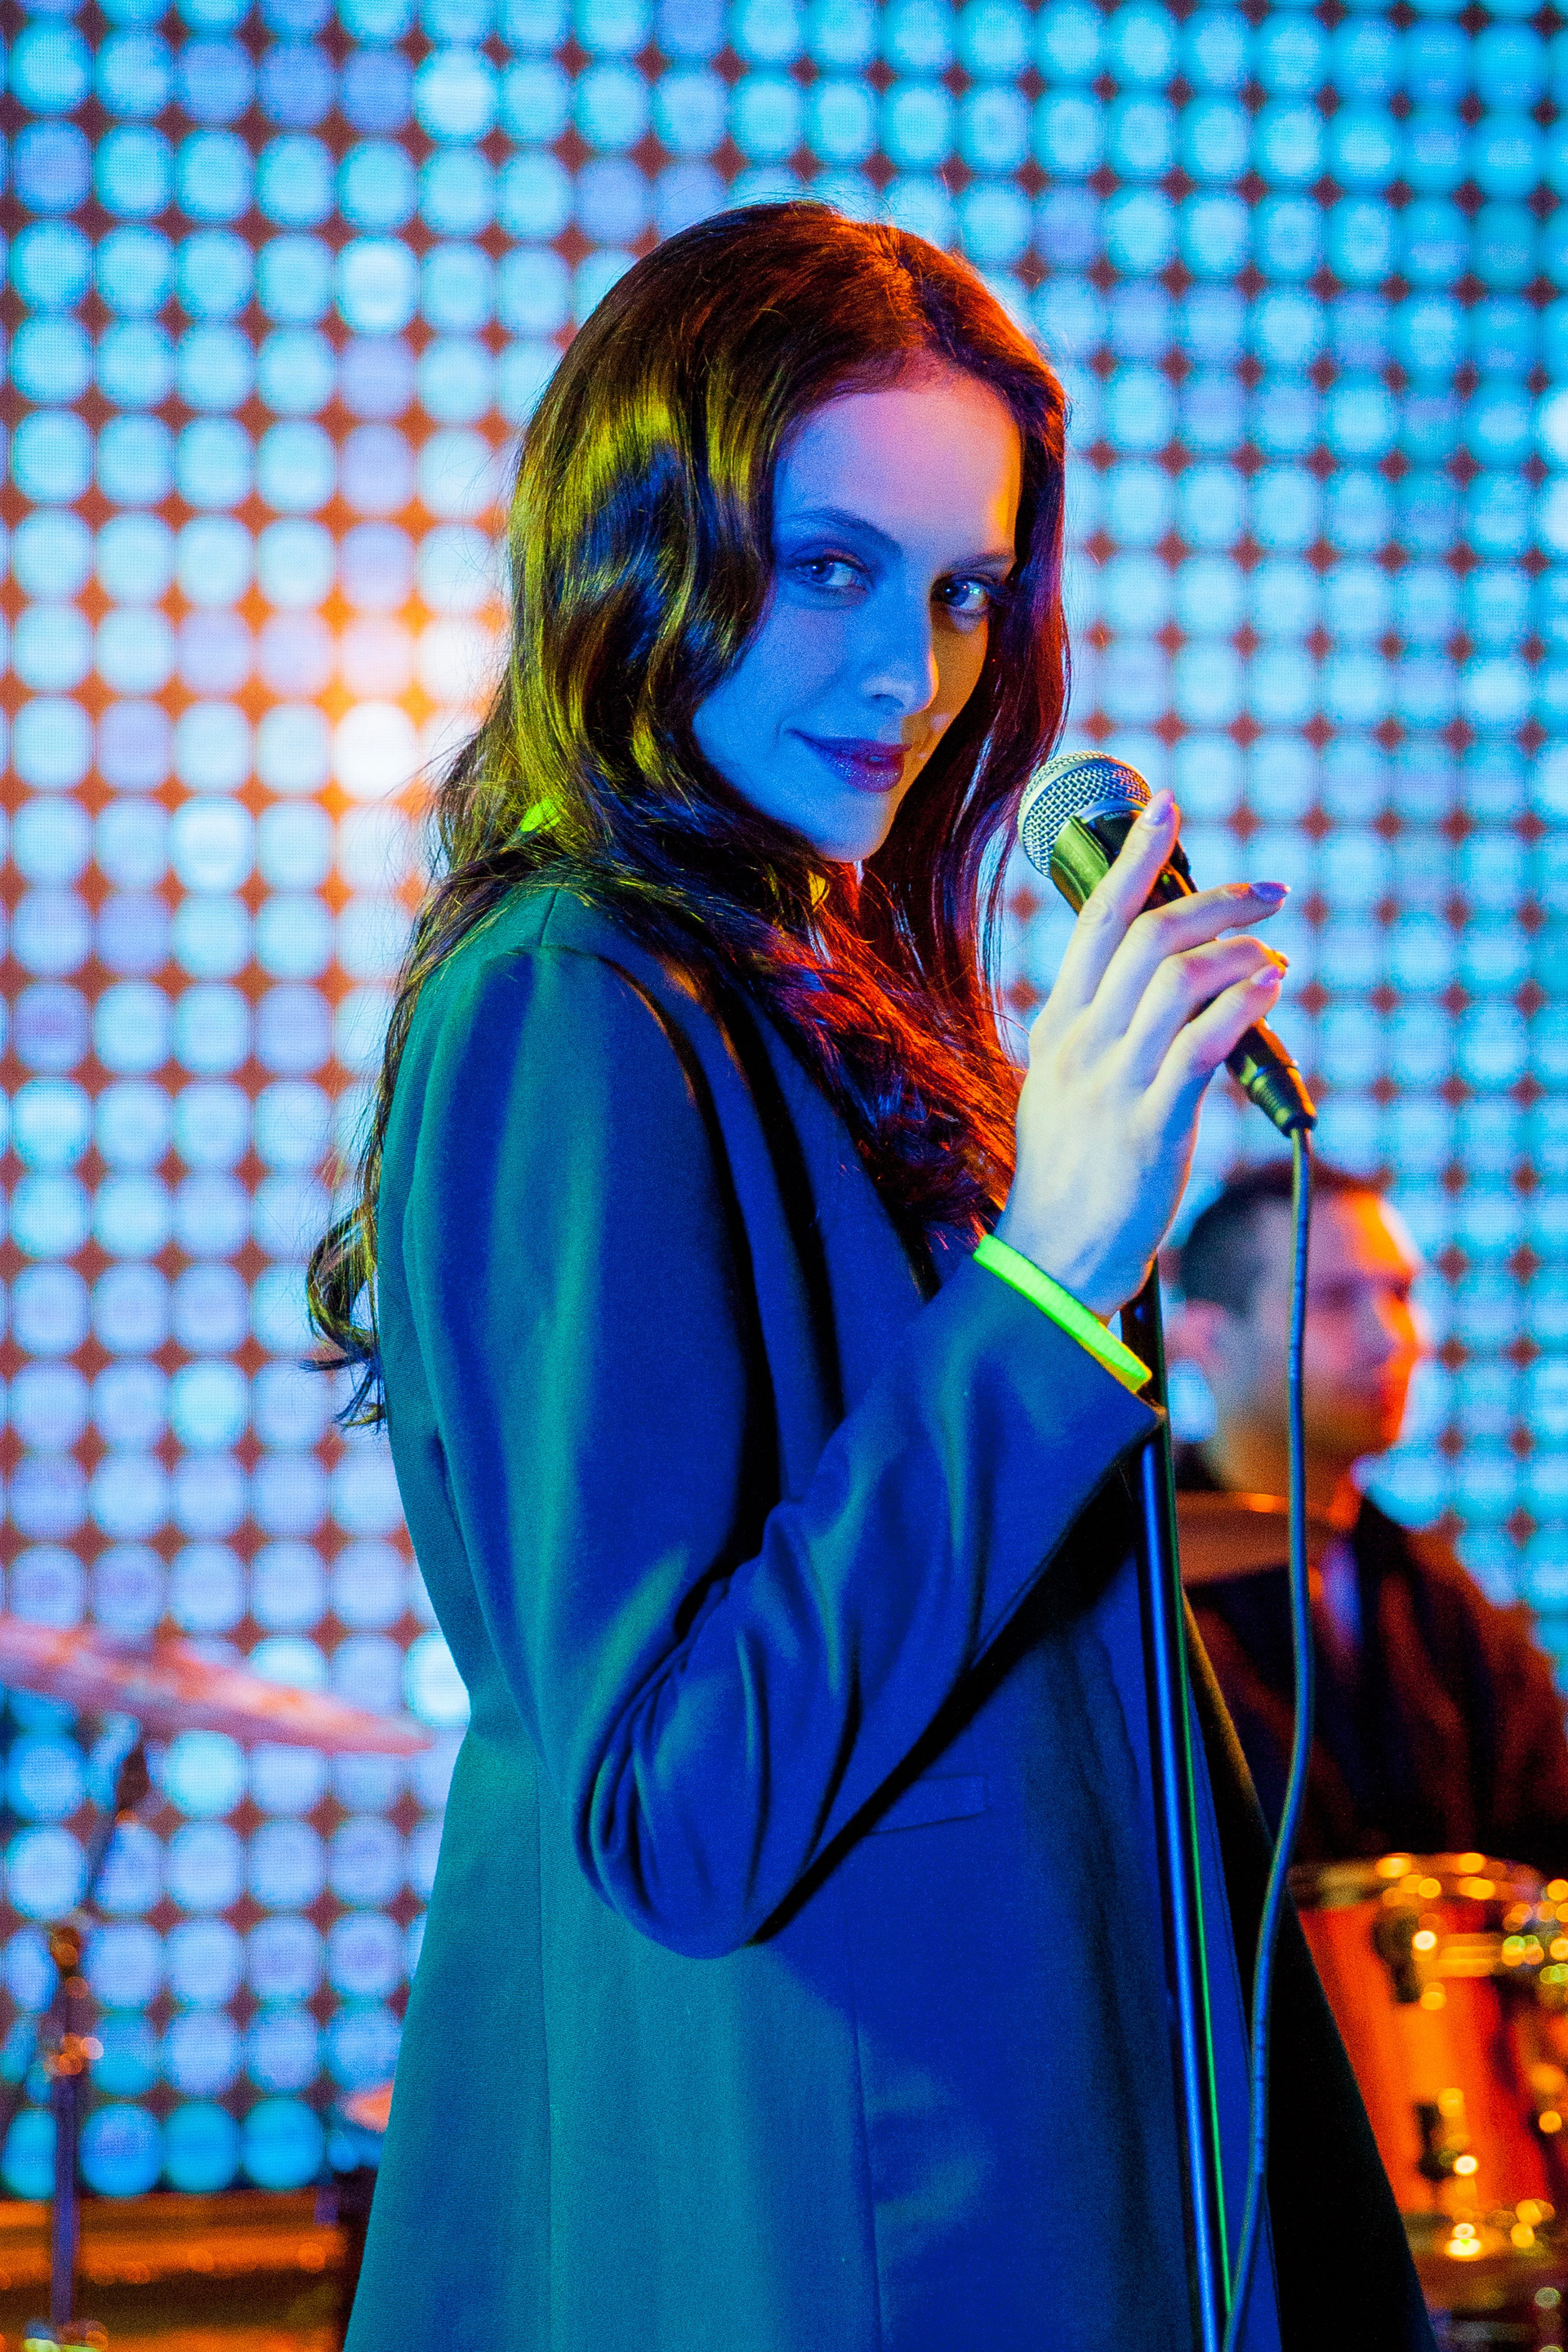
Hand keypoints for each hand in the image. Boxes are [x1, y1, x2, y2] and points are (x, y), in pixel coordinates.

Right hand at [995, 791, 1286, 1319]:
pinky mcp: (1153, 1125)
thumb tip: (1162, 981)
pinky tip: (1269, 990)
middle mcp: (1082, 1044)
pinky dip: (1244, 1007)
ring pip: (1180, 981)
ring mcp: (1115, 1083)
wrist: (1054, 1256)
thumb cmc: (1071, 1172)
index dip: (1135, 857)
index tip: (1168, 806)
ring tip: (1274, 959)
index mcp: (1059, 1026)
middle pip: (1148, 937)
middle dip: (1217, 900)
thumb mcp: (1065, 1084)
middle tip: (1271, 893)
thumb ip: (1102, 1029)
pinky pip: (1205, 1046)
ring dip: (1239, 955)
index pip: (1095, 920)